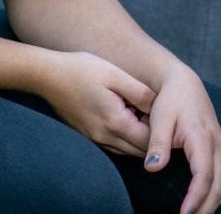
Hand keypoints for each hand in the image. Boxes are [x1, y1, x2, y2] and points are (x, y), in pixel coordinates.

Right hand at [38, 51, 154, 155]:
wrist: (49, 75)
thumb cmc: (84, 70)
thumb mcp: (117, 75)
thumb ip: (140, 93)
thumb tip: (159, 106)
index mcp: (114, 122)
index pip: (148, 140)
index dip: (163, 131)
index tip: (171, 115)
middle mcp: (104, 137)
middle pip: (138, 150)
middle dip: (154, 138)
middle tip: (164, 117)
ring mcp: (94, 139)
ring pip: (126, 150)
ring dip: (141, 138)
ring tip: (148, 114)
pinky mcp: (88, 135)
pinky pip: (114, 145)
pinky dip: (127, 137)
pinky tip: (130, 116)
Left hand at [141, 63, 220, 213]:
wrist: (184, 83)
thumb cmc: (171, 99)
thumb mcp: (160, 117)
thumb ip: (157, 142)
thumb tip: (153, 167)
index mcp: (203, 136)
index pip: (204, 174)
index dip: (196, 197)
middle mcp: (217, 143)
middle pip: (218, 184)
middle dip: (205, 208)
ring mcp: (220, 146)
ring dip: (209, 204)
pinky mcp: (217, 148)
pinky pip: (219, 177)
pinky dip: (211, 194)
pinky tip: (199, 205)